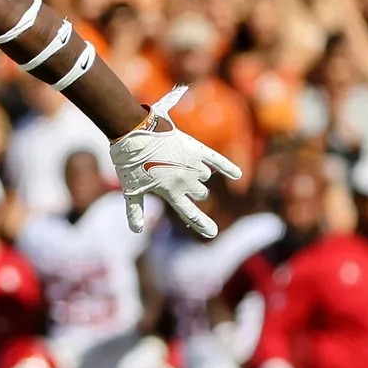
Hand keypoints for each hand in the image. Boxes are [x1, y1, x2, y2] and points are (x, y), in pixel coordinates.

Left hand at [111, 85, 243, 237]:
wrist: (136, 133)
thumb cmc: (130, 163)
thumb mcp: (131, 189)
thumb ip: (135, 211)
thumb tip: (136, 231)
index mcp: (172, 193)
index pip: (190, 214)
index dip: (201, 225)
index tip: (212, 233)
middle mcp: (186, 181)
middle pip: (201, 194)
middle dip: (194, 192)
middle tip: (174, 180)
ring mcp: (193, 165)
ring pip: (205, 178)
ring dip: (197, 176)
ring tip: (177, 165)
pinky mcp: (196, 149)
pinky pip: (217, 160)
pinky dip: (227, 167)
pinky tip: (237, 175)